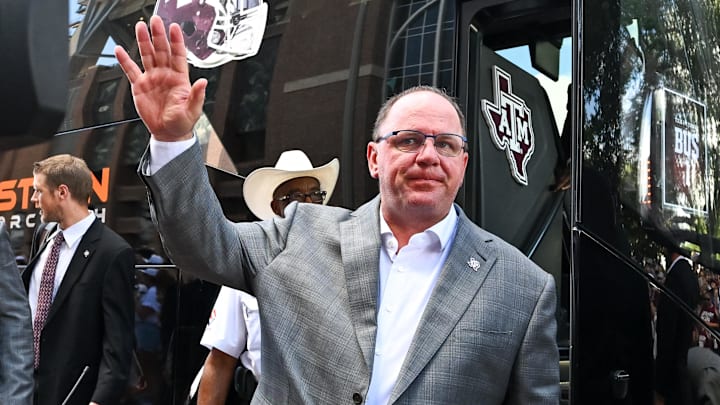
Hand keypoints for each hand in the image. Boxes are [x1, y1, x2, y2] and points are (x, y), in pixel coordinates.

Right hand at [114, 15, 206, 141]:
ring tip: (140, 27)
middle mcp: (165, 75)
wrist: (168, 133)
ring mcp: (152, 78)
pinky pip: (131, 70)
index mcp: (180, 78)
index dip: (176, 41)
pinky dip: (124, 60)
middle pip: (161, 51)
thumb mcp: (193, 110)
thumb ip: (197, 95)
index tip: (174, 28)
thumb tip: (203, 83)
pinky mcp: (140, 86)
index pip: (178, 55)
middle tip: (155, 21)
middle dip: (158, 35)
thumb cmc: (182, 122)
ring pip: (147, 55)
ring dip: (143, 41)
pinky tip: (120, 51)